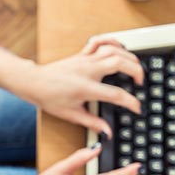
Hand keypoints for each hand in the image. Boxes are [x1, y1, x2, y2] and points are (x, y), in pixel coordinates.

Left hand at [25, 37, 144, 138]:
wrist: (34, 82)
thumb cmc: (49, 97)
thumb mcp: (72, 114)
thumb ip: (93, 123)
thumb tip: (107, 132)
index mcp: (86, 88)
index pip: (115, 94)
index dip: (131, 102)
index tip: (137, 108)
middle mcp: (88, 70)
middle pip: (119, 63)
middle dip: (136, 71)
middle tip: (140, 83)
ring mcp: (85, 59)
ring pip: (113, 49)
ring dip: (128, 56)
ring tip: (135, 68)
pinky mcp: (82, 54)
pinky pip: (100, 41)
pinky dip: (112, 41)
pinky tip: (121, 48)